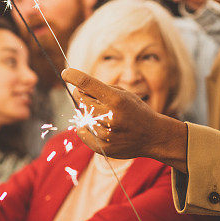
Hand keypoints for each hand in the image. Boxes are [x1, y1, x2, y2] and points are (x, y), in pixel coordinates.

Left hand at [61, 68, 187, 170]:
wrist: (154, 136)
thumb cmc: (136, 111)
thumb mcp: (124, 94)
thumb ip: (102, 90)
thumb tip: (77, 87)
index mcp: (116, 99)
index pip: (87, 84)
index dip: (73, 76)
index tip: (65, 73)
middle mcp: (110, 116)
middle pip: (81, 100)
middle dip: (80, 94)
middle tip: (87, 95)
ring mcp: (106, 133)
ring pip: (82, 116)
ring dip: (87, 113)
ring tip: (103, 115)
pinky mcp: (103, 147)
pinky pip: (83, 132)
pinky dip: (85, 128)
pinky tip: (96, 125)